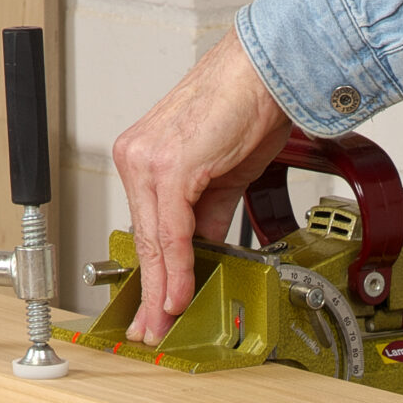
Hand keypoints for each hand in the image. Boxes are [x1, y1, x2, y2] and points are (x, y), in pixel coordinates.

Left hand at [111, 33, 295, 343]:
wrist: (266, 73)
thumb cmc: (246, 109)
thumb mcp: (222, 175)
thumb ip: (206, 216)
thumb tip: (203, 253)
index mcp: (144, 158)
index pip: (145, 230)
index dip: (153, 274)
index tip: (157, 308)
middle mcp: (137, 158)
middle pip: (143, 241)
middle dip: (151, 292)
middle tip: (152, 330)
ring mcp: (148, 161)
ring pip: (153, 242)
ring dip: (162, 289)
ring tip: (165, 323)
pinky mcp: (168, 167)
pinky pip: (170, 233)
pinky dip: (177, 268)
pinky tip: (180, 294)